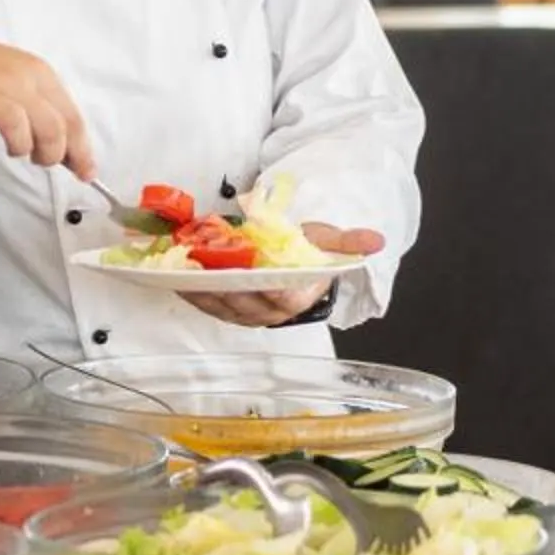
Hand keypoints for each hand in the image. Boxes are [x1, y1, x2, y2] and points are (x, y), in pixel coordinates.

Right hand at [0, 23, 96, 176]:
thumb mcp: (23, 79)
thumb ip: (48, 112)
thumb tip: (74, 155)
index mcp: (38, 73)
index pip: (71, 118)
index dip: (81, 151)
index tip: (85, 173)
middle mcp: (14, 79)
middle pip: (51, 128)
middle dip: (51, 155)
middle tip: (40, 159)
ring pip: (18, 129)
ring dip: (20, 148)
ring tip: (12, 147)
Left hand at [177, 224, 382, 329]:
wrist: (293, 268)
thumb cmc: (307, 254)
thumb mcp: (327, 243)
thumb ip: (348, 242)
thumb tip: (377, 240)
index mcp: (297, 297)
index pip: (283, 298)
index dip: (269, 288)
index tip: (255, 275)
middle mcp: (270, 313)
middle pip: (246, 303)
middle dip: (226, 286)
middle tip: (208, 267)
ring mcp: (246, 314)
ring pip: (222, 307)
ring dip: (203, 291)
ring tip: (186, 271)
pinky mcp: (226, 310)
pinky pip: (207, 305)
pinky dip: (192, 292)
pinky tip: (178, 278)